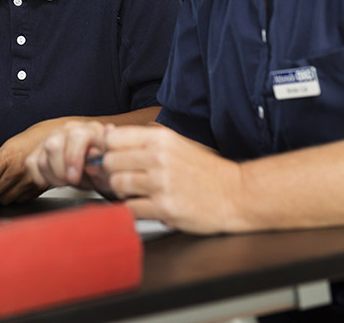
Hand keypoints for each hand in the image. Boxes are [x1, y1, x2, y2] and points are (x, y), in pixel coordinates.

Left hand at [0, 118, 69, 204]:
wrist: (58, 137)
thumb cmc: (33, 138)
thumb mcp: (10, 145)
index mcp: (7, 156)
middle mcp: (17, 170)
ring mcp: (28, 180)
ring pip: (7, 199)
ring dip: (3, 195)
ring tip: (5, 187)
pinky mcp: (38, 187)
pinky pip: (20, 199)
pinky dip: (17, 196)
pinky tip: (18, 187)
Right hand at [25, 120, 109, 192]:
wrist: (98, 170)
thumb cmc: (105, 169)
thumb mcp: (110, 170)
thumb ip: (103, 165)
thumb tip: (93, 160)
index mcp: (91, 130)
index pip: (77, 136)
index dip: (73, 158)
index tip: (74, 178)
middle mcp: (70, 129)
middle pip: (53, 145)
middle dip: (59, 171)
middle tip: (71, 181)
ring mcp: (53, 137)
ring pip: (41, 158)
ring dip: (52, 177)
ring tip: (66, 181)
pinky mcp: (40, 148)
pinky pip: (31, 163)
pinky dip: (40, 177)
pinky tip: (54, 179)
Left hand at [101, 125, 240, 234]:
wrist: (235, 194)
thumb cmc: (204, 170)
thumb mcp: (176, 144)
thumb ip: (144, 139)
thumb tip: (107, 133)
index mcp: (161, 138)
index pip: (114, 138)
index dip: (109, 149)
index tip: (114, 158)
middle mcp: (159, 157)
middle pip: (111, 161)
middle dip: (112, 172)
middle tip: (122, 178)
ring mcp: (161, 183)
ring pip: (117, 184)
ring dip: (121, 191)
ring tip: (135, 192)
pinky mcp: (164, 208)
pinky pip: (130, 208)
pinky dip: (132, 209)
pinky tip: (144, 206)